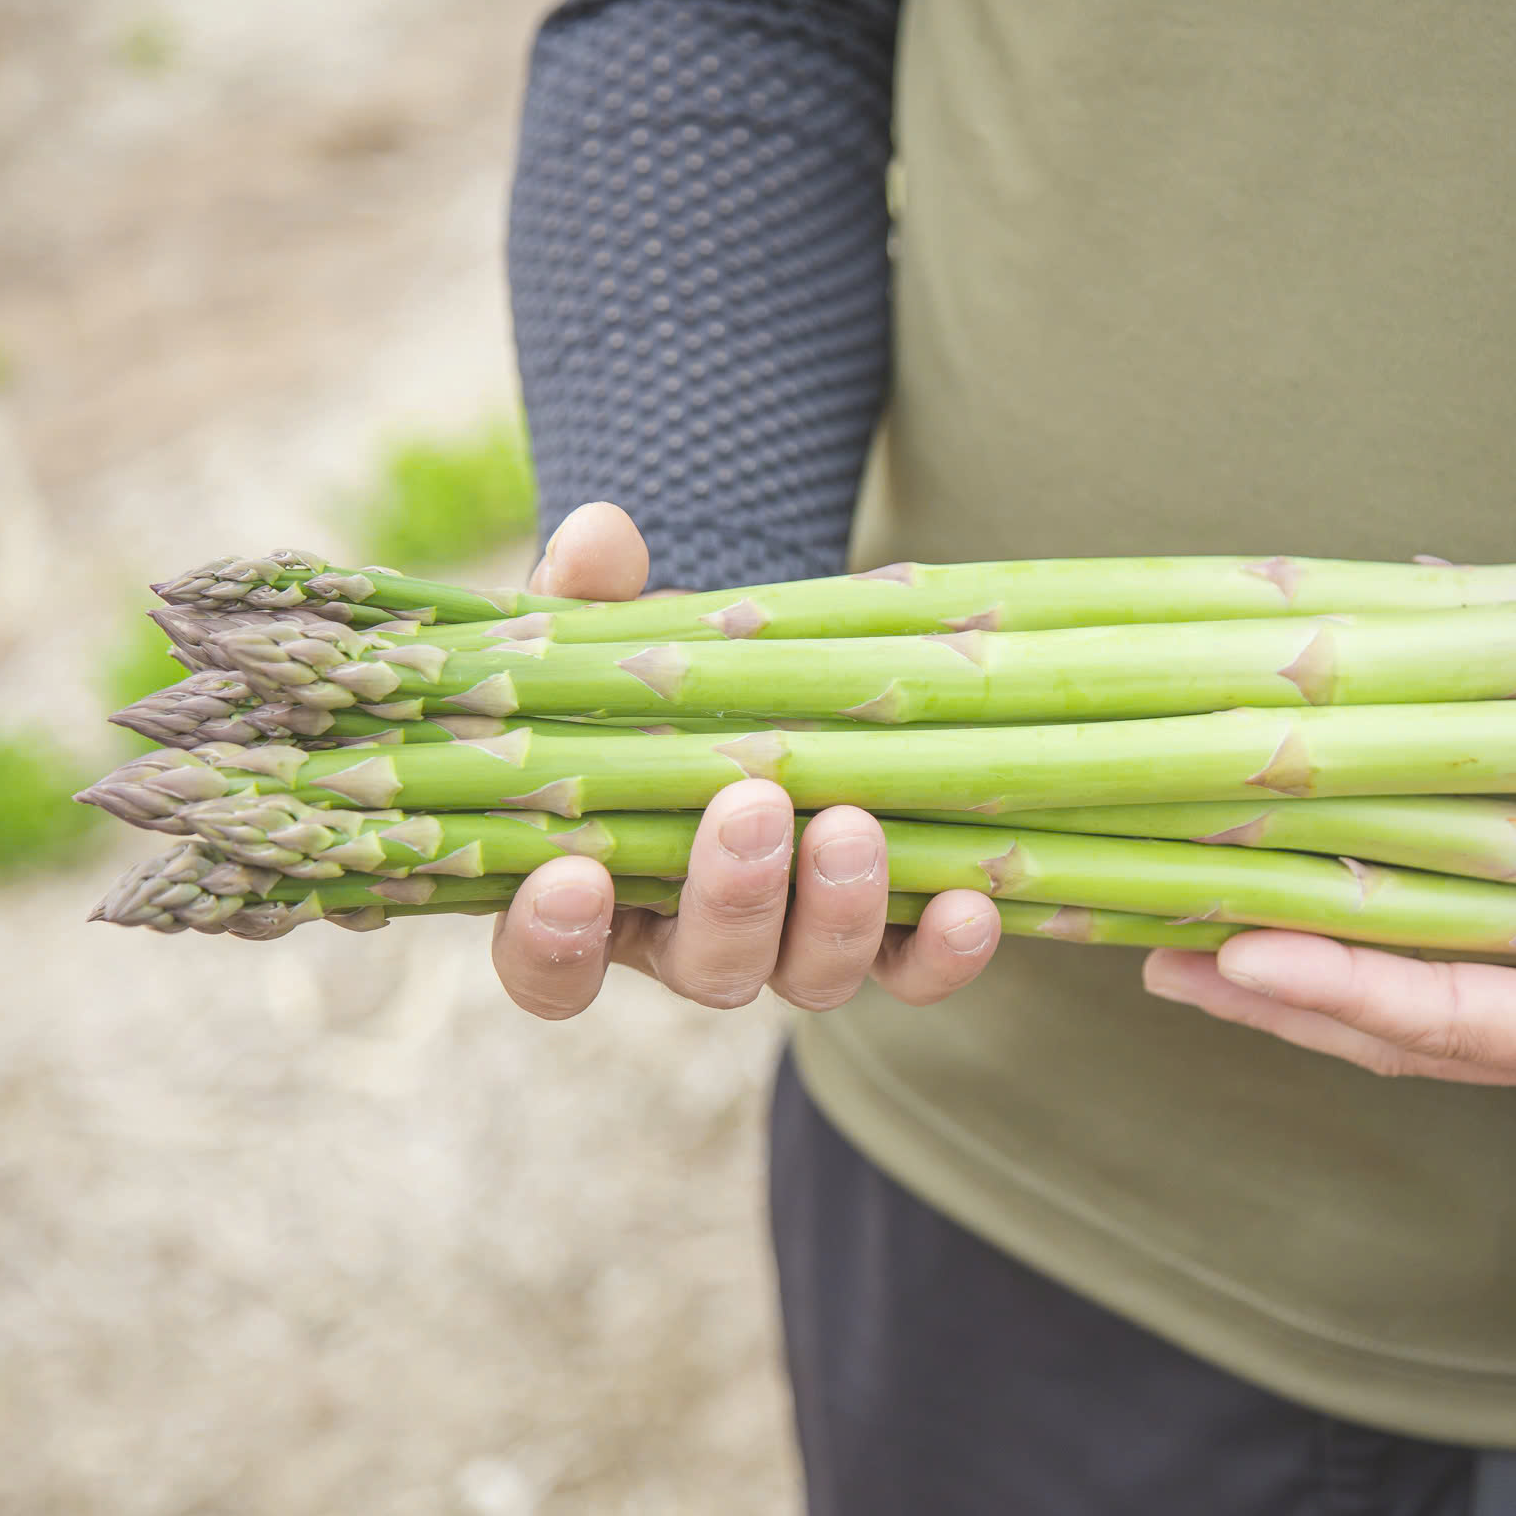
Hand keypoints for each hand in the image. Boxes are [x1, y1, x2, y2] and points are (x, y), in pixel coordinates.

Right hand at [490, 502, 1001, 1019]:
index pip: (546, 964)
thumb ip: (587, 592)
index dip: (551, 941)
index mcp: (593, 889)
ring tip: (854, 825)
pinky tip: (970, 906)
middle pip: (704, 968)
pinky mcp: (883, 939)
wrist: (758, 680)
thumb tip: (599, 537)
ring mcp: (790, 946)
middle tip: (752, 808)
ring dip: (835, 916)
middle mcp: (691, 938)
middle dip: (730, 897)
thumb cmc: (654, 670)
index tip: (574, 879)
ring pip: (808, 977)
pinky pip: (913, 971)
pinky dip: (942, 953)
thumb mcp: (609, 627)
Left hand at [1144, 686, 1515, 1209]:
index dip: (1337, 982)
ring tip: (1201, 945)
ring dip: (1312, 986)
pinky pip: (1478, 989)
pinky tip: (1357, 916)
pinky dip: (1398, 959)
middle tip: (1150, 956)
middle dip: (1275, 997)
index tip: (1231, 948)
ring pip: (1422, 1019)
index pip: (1447, 1018)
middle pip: (1394, 1033)